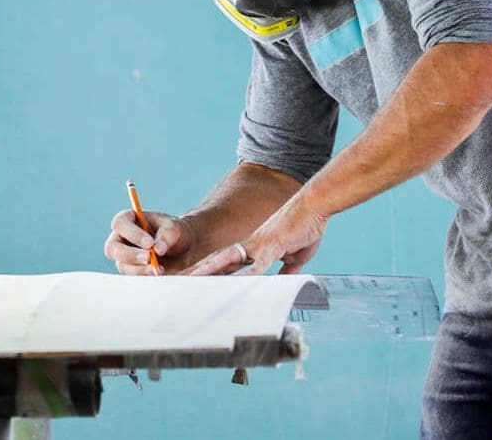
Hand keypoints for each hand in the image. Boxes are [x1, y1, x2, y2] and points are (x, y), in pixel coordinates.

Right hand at [104, 210, 194, 274]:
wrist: (184, 248)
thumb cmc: (175, 232)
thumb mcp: (175, 228)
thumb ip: (167, 235)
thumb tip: (157, 249)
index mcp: (129, 219)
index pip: (120, 224)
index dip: (132, 234)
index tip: (149, 243)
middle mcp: (122, 237)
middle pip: (113, 248)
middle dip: (130, 255)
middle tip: (149, 258)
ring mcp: (124, 255)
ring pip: (123, 265)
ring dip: (140, 269)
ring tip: (160, 268)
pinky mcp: (131, 270)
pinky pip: (132, 277)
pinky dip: (145, 276)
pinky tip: (158, 273)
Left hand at [182, 199, 327, 275]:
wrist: (314, 205)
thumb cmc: (305, 226)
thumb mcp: (296, 255)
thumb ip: (288, 267)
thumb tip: (285, 279)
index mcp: (255, 249)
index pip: (226, 264)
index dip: (209, 273)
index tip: (194, 282)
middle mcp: (251, 245)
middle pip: (218, 261)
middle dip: (198, 272)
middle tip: (177, 281)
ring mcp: (260, 244)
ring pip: (228, 260)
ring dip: (210, 271)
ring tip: (192, 282)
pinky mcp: (273, 244)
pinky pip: (258, 263)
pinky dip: (248, 275)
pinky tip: (238, 285)